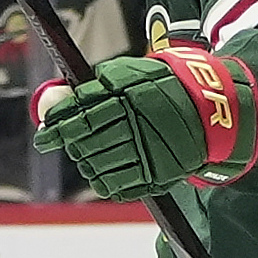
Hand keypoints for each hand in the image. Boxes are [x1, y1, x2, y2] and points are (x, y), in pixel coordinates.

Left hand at [34, 43, 252, 200]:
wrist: (211, 106)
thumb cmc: (163, 85)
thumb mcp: (132, 73)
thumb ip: (96, 85)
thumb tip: (57, 101)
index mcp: (129, 95)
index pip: (82, 114)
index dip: (59, 126)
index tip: (45, 134)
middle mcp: (137, 123)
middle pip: (88, 141)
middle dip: (72, 144)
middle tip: (63, 143)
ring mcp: (148, 151)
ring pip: (100, 165)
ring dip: (86, 162)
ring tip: (84, 157)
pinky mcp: (158, 173)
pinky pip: (121, 184)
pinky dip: (105, 182)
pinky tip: (100, 175)